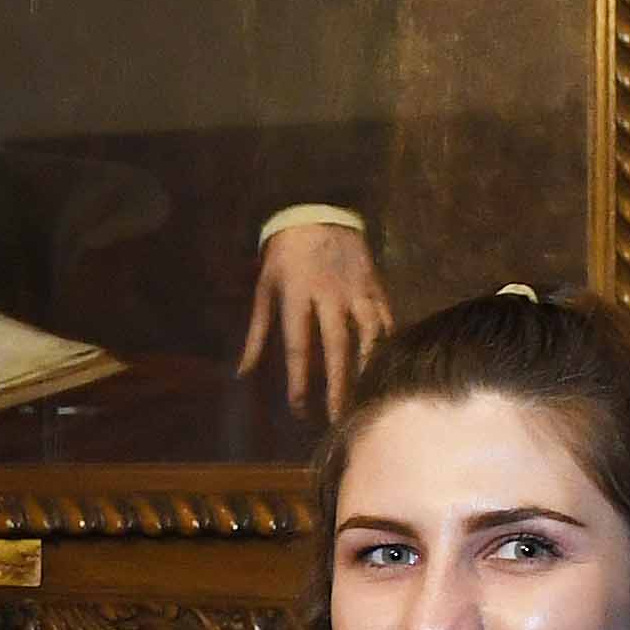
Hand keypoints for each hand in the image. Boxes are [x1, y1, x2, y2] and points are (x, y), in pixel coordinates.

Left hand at [235, 220, 394, 413]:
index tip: (299, 409)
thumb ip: (256, 334)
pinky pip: (386, 319)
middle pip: (336, 347)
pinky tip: (385, 367)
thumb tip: (243, 373)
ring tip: (366, 397)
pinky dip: (387, 344)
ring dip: (367, 368)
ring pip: (367, 334)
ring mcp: (356, 290)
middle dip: (337, 385)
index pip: (297, 347)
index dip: (299, 381)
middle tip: (338, 417)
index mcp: (296, 296)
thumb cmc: (284, 256)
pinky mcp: (375, 286)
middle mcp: (329, 296)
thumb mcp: (264, 290)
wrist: (318, 211)